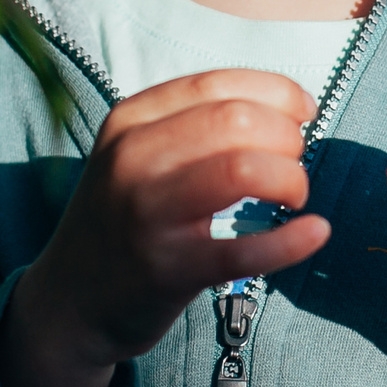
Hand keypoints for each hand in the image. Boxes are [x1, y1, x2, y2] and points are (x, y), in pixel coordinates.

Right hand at [1, 69, 330, 386]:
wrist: (70, 302)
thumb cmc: (121, 220)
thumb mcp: (134, 155)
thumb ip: (193, 124)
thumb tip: (286, 108)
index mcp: (128, 120)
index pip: (216, 85)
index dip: (277, 92)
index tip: (304, 111)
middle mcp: (131, 159)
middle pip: (236, 120)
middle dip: (286, 137)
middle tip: (294, 163)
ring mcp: (147, 214)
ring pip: (244, 171)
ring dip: (291, 179)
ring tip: (294, 196)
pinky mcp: (168, 269)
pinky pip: (246, 250)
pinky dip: (294, 240)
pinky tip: (316, 232)